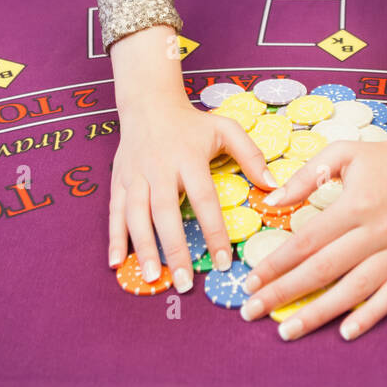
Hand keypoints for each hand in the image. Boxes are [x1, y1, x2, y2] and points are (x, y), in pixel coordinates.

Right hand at [108, 94, 278, 292]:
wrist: (148, 103)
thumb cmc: (192, 122)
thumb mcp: (226, 129)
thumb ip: (251, 155)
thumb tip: (272, 186)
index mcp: (188, 157)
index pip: (204, 199)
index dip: (214, 231)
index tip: (224, 261)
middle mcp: (159, 168)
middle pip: (166, 212)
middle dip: (175, 248)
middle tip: (184, 283)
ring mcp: (135, 175)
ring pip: (136, 215)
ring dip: (143, 247)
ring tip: (153, 277)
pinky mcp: (119, 180)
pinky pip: (115, 212)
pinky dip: (114, 237)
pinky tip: (116, 262)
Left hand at [239, 134, 386, 338]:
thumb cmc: (383, 158)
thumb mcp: (342, 154)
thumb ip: (304, 177)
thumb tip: (270, 200)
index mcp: (356, 204)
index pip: (307, 242)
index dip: (276, 264)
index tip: (250, 282)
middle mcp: (379, 230)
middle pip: (324, 270)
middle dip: (284, 293)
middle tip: (252, 311)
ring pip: (354, 289)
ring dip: (319, 313)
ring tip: (288, 331)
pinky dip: (370, 316)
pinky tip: (345, 332)